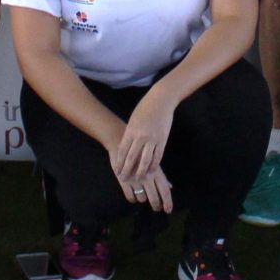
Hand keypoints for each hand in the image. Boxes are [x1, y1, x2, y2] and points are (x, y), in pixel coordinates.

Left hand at [111, 91, 175, 206]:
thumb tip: (126, 148)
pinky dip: (154, 164)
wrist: (160, 100)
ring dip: (141, 171)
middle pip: (132, 157)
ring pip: (145, 159)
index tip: (117, 171)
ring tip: (138, 178)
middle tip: (124, 179)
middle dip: (127, 170)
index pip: (123, 151)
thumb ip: (130, 134)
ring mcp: (152, 139)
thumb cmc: (144, 108)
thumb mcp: (133, 120)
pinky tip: (151, 170)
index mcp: (131, 131)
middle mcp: (140, 136)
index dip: (120, 162)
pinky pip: (158, 155)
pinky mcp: (162, 139)